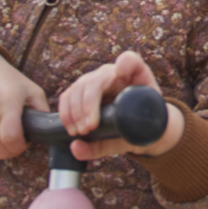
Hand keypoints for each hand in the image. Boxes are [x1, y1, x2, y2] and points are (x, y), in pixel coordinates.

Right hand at [0, 49, 48, 158]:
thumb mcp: (31, 89)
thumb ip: (42, 110)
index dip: (20, 146)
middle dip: (12, 149)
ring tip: (6, 129)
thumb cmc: (7, 79)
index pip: (11, 138)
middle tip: (18, 138)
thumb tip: (46, 130)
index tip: (25, 141)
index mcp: (8, 103)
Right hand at [58, 50, 183, 160]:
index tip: (120, 72)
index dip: (125, 63)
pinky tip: (71, 128)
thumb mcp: (132, 137)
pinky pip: (68, 95)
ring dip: (74, 111)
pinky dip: (65, 113)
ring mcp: (97, 81)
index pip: (131, 61)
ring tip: (80, 132)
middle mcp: (114, 75)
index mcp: (136, 77)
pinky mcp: (82, 91)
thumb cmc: (141, 127)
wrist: (139, 128)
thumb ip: (107, 144)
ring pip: (79, 87)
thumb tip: (75, 147)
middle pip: (97, 79)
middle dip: (88, 105)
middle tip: (88, 129)